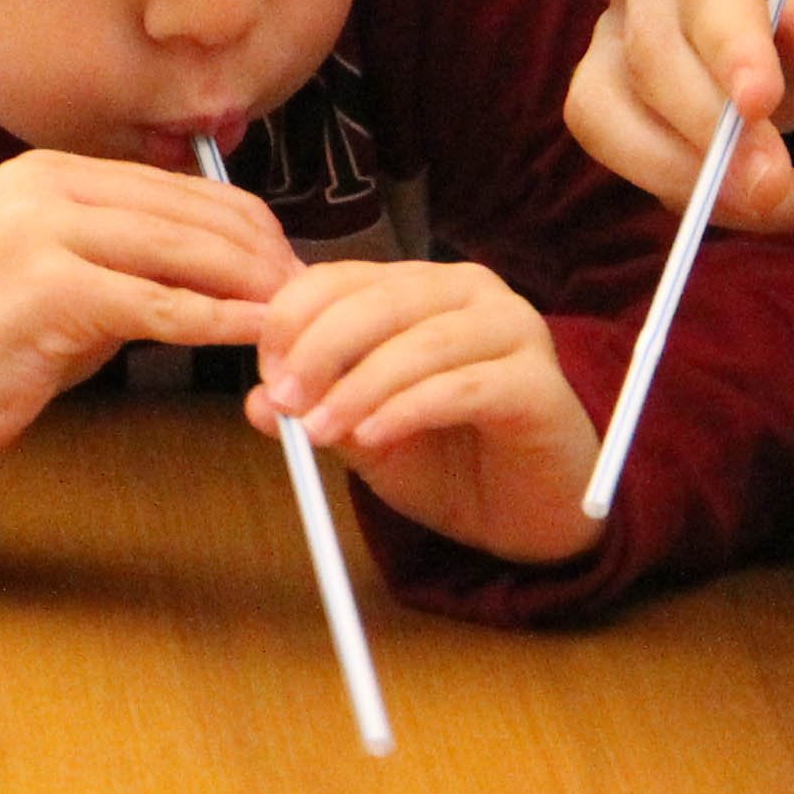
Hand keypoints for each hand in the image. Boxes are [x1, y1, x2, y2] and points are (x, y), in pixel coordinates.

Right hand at [0, 150, 296, 459]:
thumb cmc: (7, 340)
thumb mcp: (77, 275)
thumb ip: (140, 252)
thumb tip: (239, 256)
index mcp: (52, 171)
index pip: (174, 187)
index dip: (244, 222)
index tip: (288, 257)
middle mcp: (44, 186)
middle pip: (181, 213)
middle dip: (254, 252)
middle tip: (303, 290)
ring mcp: (41, 232)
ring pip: (174, 251)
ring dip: (244, 284)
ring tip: (290, 312)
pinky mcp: (48, 288)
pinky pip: (154, 304)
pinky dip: (213, 319)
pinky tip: (253, 332)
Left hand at [252, 261, 602, 564]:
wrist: (527, 516)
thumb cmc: (449, 463)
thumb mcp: (364, 436)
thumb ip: (318, 410)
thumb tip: (255, 401)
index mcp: (422, 288)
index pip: (344, 277)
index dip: (295, 319)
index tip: (265, 375)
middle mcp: (471, 292)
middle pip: (381, 299)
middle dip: (321, 349)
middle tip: (284, 400)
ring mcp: (514, 330)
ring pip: (421, 341)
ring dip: (359, 386)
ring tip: (320, 432)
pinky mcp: (539, 382)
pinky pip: (462, 386)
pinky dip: (407, 410)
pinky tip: (373, 438)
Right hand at [568, 0, 793, 232]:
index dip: (729, 45)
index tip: (761, 103)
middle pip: (650, 55)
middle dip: (709, 130)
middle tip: (774, 182)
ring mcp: (621, 33)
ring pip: (607, 113)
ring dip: (684, 175)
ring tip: (777, 199)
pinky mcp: (615, 97)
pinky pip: (634, 159)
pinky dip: (698, 196)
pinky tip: (779, 201)